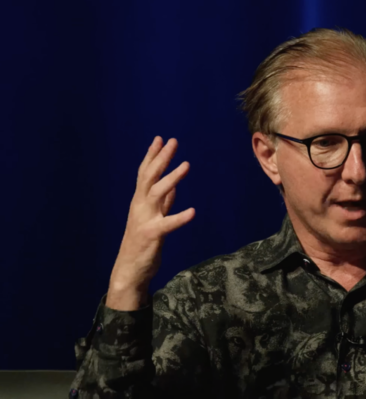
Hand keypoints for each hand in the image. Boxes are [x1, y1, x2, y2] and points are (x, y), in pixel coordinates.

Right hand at [106, 137, 194, 309]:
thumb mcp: (154, 218)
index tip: (160, 139)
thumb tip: (174, 187)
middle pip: (149, 177)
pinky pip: (167, 224)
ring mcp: (144, 220)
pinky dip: (179, 217)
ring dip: (172, 178)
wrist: (130, 271)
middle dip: (161, 158)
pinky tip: (192, 212)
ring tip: (186, 165)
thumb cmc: (142, 244)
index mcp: (140, 202)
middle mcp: (140, 207)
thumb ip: (163, 203)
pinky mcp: (151, 235)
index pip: (145, 173)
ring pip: (156, 194)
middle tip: (173, 141)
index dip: (153, 156)